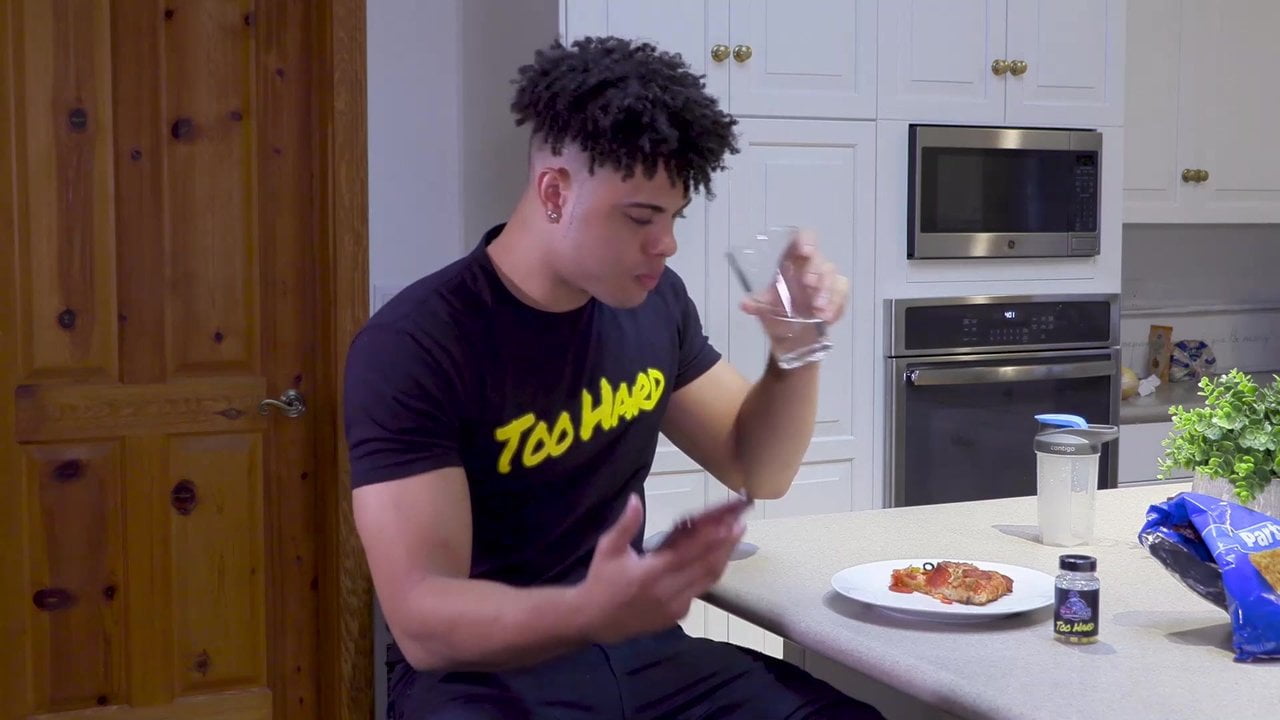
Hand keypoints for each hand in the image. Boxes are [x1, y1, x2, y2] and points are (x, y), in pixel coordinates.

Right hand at [573, 494, 744, 644]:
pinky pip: (701, 590)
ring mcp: (675, 606)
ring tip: (735, 536)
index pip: (689, 553)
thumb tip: (636, 498)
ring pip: (708, 579)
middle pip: (706, 566)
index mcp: (650, 574)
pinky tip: (718, 557)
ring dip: (724, 557)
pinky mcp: (678, 615)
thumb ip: (625, 524)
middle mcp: (667, 592)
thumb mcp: (608, 549)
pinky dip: (711, 572)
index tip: (729, 522)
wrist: (595, 621)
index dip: (712, 538)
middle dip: (726, 543)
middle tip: (741, 522)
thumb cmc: (602, 581)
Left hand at [739, 228, 847, 325]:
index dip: (805, 239)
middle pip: (817, 258)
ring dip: (826, 290)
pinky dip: (835, 304)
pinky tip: (826, 316)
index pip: (800, 239)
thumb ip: (757, 305)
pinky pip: (841, 293)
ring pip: (832, 274)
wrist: (792, 340)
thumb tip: (745, 304)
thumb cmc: (778, 315)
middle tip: (809, 284)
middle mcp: (809, 267)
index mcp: (790, 262)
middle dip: (815, 270)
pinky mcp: (837, 295)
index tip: (805, 250)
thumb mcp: (765, 310)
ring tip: (817, 308)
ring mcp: (825, 280)